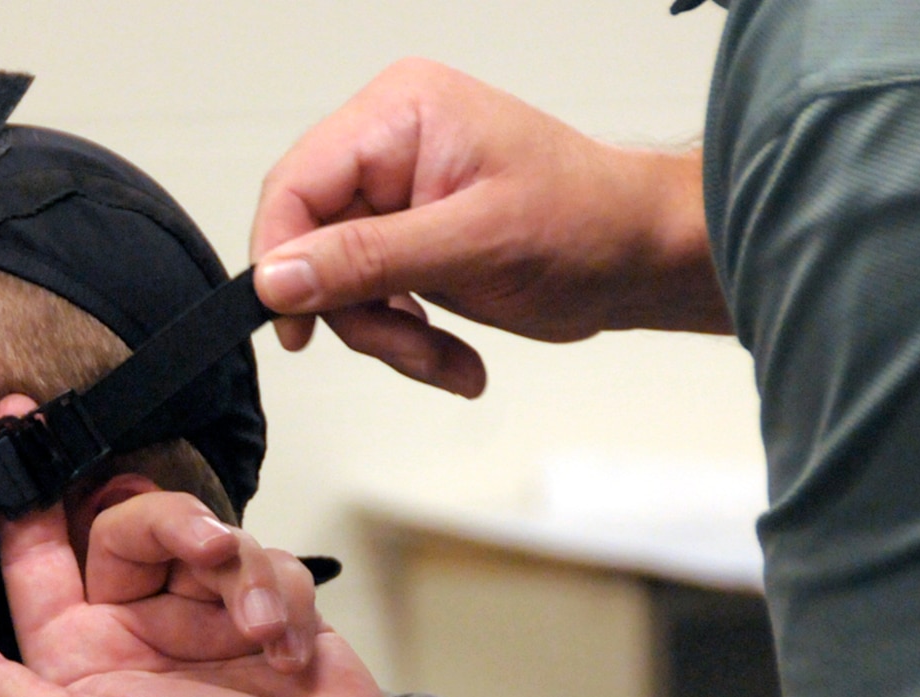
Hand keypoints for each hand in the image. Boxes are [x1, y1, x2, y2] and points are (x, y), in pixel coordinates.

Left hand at [0, 502, 396, 696]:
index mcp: (78, 645)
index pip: (36, 550)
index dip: (25, 487)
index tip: (12, 413)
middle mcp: (134, 618)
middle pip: (134, 520)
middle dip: (179, 529)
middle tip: (212, 554)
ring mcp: (202, 610)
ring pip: (210, 534)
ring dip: (245, 579)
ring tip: (260, 635)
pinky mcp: (264, 606)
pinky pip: (267, 561)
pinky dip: (283, 599)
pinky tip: (288, 651)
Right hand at [250, 58, 726, 394]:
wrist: (640, 258)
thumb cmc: (589, 221)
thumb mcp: (472, 241)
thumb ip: (367, 259)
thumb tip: (279, 276)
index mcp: (398, 115)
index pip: (296, 184)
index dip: (282, 258)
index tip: (292, 320)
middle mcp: (387, 150)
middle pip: (309, 244)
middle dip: (355, 310)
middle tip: (405, 344)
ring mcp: (394, 201)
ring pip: (334, 287)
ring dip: (386, 337)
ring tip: (444, 358)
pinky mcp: (405, 246)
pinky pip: (367, 304)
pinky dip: (404, 341)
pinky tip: (452, 355)